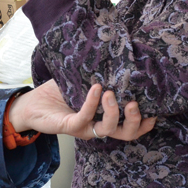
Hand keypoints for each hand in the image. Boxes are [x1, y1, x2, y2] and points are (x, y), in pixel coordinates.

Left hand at [9, 80, 155, 140]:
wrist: (33, 103)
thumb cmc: (59, 92)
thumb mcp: (83, 81)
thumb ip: (99, 74)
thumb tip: (116, 53)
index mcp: (105, 118)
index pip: (130, 127)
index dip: (145, 123)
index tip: (155, 110)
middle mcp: (98, 126)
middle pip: (125, 133)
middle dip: (134, 120)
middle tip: (134, 103)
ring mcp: (85, 128)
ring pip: (107, 129)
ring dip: (113, 112)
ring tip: (111, 93)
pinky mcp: (70, 126)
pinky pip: (84, 117)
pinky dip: (91, 103)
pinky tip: (95, 88)